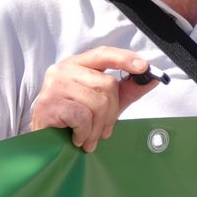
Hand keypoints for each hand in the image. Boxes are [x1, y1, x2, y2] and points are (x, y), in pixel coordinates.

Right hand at [29, 46, 161, 151]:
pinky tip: (76, 137)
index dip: (124, 58)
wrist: (43, 142)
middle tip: (102, 130)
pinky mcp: (50, 102)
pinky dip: (84, 132)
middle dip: (111, 113)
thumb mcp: (104, 102)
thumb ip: (127, 89)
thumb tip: (153, 78)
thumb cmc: (73, 119)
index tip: (144, 67)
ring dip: (97, 127)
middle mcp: (63, 69)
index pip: (103, 54)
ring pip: (97, 103)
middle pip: (106, 85)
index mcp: (77, 64)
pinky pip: (82, 117)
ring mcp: (55, 85)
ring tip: (87, 136)